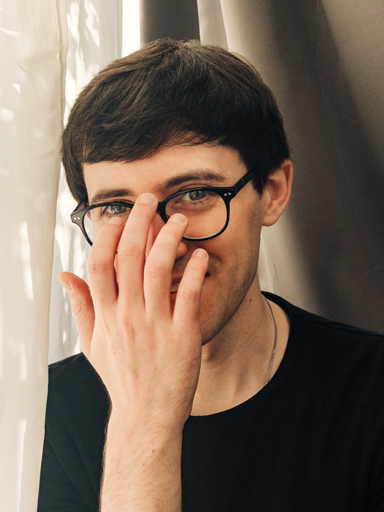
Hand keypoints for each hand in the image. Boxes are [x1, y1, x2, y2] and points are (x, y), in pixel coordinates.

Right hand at [59, 192, 208, 427]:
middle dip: (138, 222)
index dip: (107, 235)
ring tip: (178, 218)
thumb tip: (66, 276)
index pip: (99, 264)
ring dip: (168, 237)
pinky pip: (188, 293)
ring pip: (158, 268)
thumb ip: (81, 307)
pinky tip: (198, 254)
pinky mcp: (182, 334)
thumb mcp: (92, 344)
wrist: (147, 415)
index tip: (117, 217)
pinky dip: (194, 269)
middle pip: (128, 256)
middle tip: (148, 201)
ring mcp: (155, 324)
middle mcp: (128, 316)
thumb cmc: (122, 378)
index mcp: (107, 315)